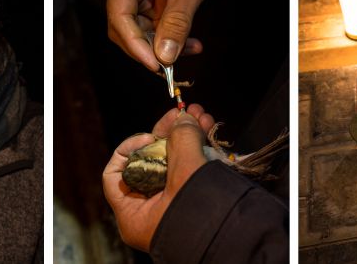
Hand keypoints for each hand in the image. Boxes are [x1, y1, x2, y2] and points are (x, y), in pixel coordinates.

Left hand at [102, 104, 214, 250]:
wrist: (241, 242)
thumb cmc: (202, 217)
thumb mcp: (187, 174)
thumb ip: (181, 140)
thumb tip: (183, 120)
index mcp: (133, 215)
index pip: (115, 174)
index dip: (130, 148)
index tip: (151, 136)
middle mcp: (149, 212)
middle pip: (148, 162)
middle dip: (169, 134)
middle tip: (185, 114)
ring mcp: (172, 207)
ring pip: (173, 163)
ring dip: (186, 137)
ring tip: (202, 117)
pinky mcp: (193, 201)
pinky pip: (189, 171)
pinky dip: (197, 150)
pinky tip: (208, 131)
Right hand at [107, 0, 210, 71]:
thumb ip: (177, 22)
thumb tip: (165, 56)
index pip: (119, 13)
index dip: (134, 43)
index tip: (154, 63)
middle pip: (124, 27)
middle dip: (148, 48)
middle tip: (170, 64)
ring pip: (138, 32)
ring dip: (163, 47)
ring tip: (190, 50)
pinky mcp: (146, 4)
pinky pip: (152, 29)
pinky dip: (170, 39)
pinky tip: (190, 45)